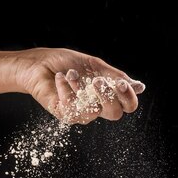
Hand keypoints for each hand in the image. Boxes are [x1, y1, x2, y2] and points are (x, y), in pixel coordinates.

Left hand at [13, 48, 144, 123]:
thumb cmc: (64, 63)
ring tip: (71, 74)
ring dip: (82, 89)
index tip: (121, 84)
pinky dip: (66, 89)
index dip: (129, 97)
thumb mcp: (93, 65)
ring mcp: (79, 112)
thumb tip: (139, 86)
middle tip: (97, 81)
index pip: (127, 105)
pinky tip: (60, 78)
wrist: (38, 64)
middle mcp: (95, 106)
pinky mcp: (63, 113)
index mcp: (105, 94)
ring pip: (93, 113)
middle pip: (115, 114)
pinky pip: (72, 109)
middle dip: (108, 97)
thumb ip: (114, 76)